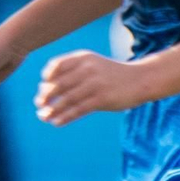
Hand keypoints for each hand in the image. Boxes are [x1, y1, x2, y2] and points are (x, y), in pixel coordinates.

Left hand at [34, 50, 150, 125]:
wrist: (140, 79)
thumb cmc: (111, 74)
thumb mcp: (93, 63)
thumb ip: (72, 70)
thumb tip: (45, 85)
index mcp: (83, 58)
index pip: (56, 65)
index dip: (46, 77)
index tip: (42, 86)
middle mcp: (87, 69)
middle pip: (59, 84)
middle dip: (45, 96)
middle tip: (38, 104)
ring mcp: (95, 84)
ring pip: (66, 99)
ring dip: (52, 110)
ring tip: (43, 117)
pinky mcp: (102, 99)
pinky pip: (78, 110)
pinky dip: (65, 117)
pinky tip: (56, 122)